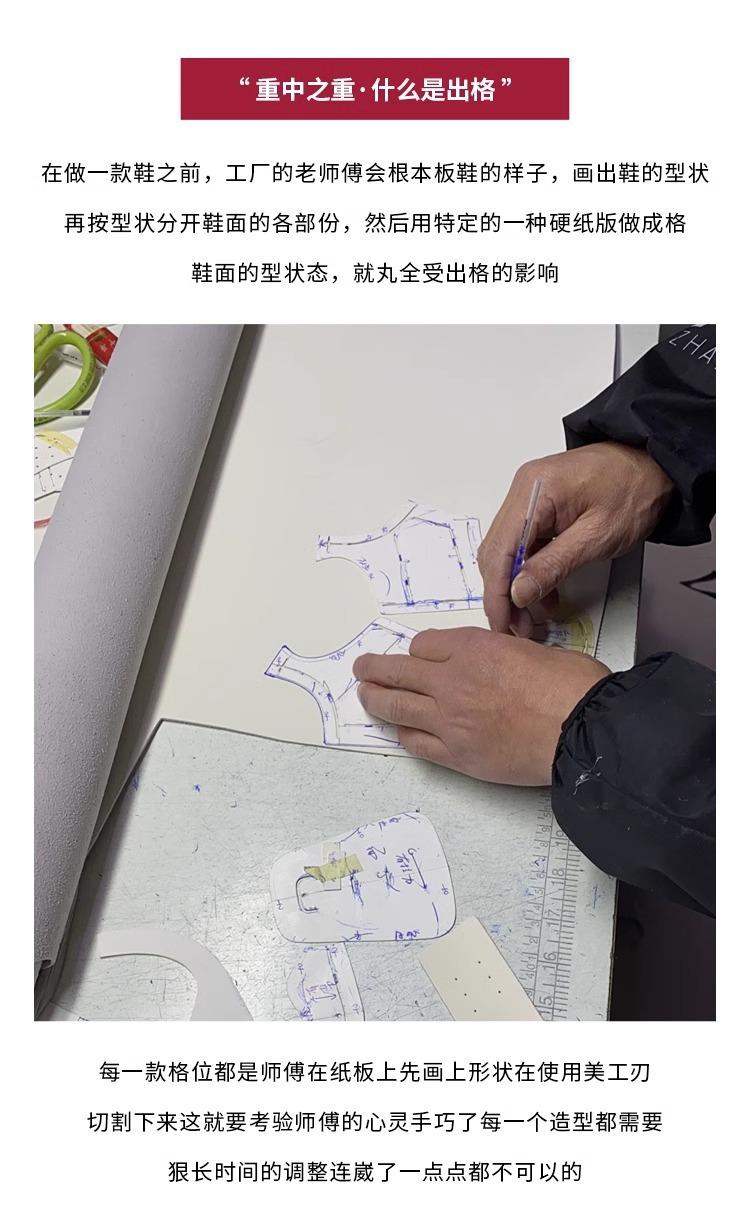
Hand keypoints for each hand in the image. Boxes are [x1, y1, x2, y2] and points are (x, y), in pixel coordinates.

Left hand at [353, 627, 608, 785]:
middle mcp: (451, 680)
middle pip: (397, 671)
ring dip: (374, 699)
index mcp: (472, 648)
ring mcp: (449, 720)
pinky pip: (415, 742)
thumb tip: (495, 663)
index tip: (418, 655)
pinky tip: (400, 731)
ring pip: (395, 706)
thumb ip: (501, 653)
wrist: (581, 732)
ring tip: (364, 696)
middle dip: (374, 669)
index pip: (424, 644)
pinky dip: (403, 734)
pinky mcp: (455, 754)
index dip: (419, 650)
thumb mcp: (532, 650)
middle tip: (362, 669)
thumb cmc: (570, 688)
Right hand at [477, 442, 673, 633]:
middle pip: (496, 551)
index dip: (497, 592)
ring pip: (507, 549)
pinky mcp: (538, 504)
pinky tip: (543, 591)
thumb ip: (554, 565)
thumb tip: (519, 592)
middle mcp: (523, 489)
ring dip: (516, 584)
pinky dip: (529, 569)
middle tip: (517, 627)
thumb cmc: (634, 492)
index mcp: (535, 490)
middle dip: (503, 593)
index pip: (500, 550)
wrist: (653, 466)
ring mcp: (529, 495)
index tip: (503, 623)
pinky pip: (523, 541)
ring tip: (532, 616)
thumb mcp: (597, 536)